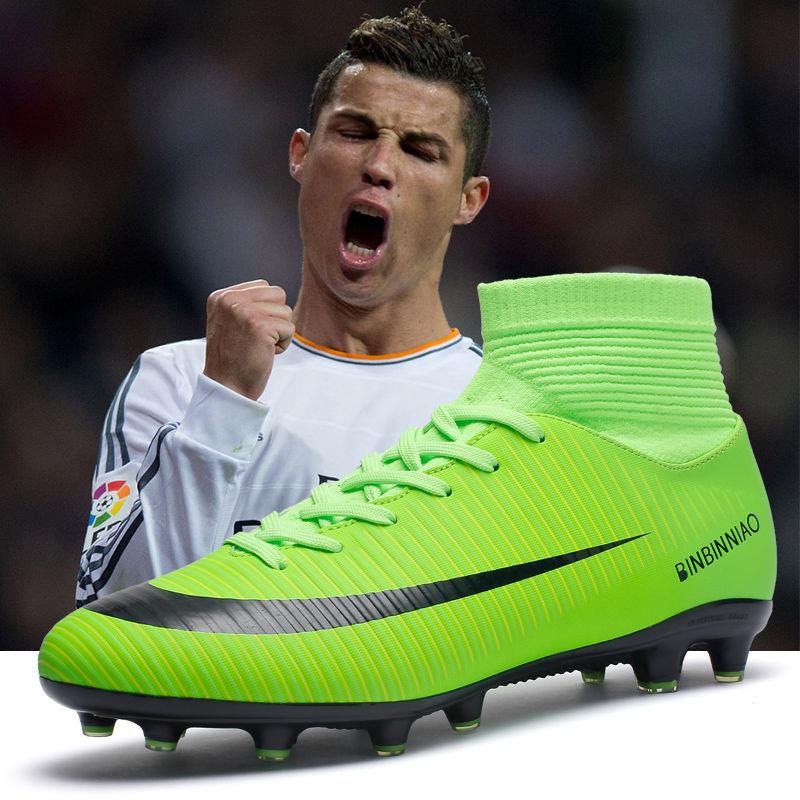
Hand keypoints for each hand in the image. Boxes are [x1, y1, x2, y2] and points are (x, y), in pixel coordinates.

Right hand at [203, 280, 294, 399]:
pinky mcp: (260, 326)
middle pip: (278, 294)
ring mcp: (245, 311)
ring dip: (279, 333)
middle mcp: (230, 299)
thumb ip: (246, 303)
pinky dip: (283, 345)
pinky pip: (290, 329)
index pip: (263, 286)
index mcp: (221, 296)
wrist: (227, 387)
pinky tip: (264, 354)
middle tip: (256, 339)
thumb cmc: (233, 358)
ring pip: (286, 311)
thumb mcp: (230, 322)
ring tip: (259, 346)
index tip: (247, 331)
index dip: (265, 311)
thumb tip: (275, 291)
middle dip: (275, 318)